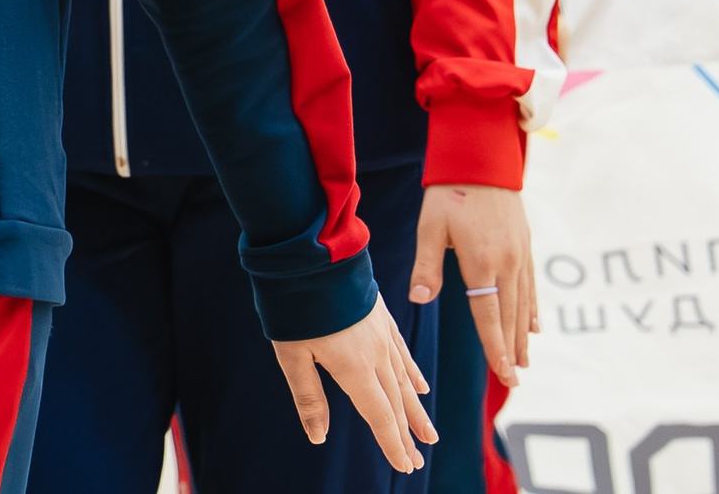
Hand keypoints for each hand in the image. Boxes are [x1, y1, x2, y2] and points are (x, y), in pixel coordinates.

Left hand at [270, 300, 436, 473]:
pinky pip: (402, 353)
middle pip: (396, 402)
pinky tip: (421, 386)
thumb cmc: (293, 304)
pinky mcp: (380, 316)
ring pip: (404, 380)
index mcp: (355, 368)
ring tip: (427, 432)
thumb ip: (309, 397)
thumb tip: (318, 437)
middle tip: (417, 460)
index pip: (379, 416)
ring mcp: (381, 334)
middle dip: (406, 433)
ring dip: (415, 409)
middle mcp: (375, 355)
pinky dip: (413, 373)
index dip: (392, 443)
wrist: (311, 253)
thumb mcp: (291, 355)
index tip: (406, 466)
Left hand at [411, 183, 536, 384]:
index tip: (503, 374)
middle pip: (509, 316)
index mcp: (482, 263)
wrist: (482, 159)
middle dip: (511, 350)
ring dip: (523, 335)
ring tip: (524, 361)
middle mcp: (507, 264)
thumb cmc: (450, 193)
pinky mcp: (526, 246)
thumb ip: (427, 266)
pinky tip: (534, 326)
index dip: (494, 347)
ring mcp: (520, 256)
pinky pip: (531, 286)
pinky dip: (532, 309)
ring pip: (523, 304)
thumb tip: (419, 300)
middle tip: (514, 380)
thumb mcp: (431, 227)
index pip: (488, 315)